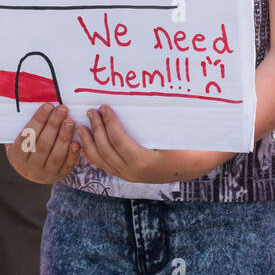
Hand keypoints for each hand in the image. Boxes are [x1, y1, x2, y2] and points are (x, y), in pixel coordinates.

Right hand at [7, 103, 79, 182]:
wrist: (34, 171)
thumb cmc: (28, 146)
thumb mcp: (21, 138)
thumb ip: (27, 125)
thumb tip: (36, 99)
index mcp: (17, 156)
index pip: (27, 137)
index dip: (38, 121)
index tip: (48, 105)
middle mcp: (30, 168)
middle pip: (42, 145)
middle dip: (53, 125)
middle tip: (62, 109)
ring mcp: (46, 173)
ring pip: (55, 155)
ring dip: (64, 137)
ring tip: (70, 121)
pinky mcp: (60, 175)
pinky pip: (67, 165)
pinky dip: (72, 154)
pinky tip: (77, 142)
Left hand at [76, 105, 229, 184]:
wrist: (192, 165)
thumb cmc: (185, 144)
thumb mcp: (172, 131)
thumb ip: (154, 120)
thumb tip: (138, 99)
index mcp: (143, 160)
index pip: (118, 140)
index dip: (108, 122)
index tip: (103, 107)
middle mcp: (132, 172)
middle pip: (105, 149)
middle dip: (96, 129)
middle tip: (91, 112)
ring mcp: (128, 176)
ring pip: (101, 161)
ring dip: (89, 143)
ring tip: (81, 127)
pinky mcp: (126, 175)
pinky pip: (104, 166)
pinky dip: (93, 154)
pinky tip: (87, 143)